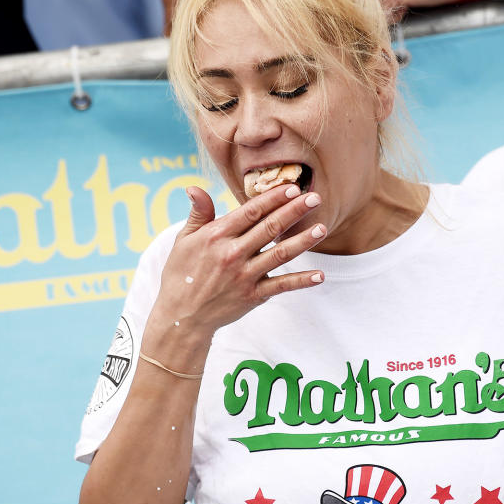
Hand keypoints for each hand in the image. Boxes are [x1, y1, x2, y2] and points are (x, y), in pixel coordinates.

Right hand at [152, 184, 325, 338]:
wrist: (180, 316)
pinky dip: (301, 281)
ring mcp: (244, 276)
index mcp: (217, 236)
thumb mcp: (184, 240)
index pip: (250, 211)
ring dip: (303, 241)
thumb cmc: (181, 273)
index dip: (272, 198)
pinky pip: (281, 286)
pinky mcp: (252, 295)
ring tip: (322, 228)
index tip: (292, 187)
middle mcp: (232, 253)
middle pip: (269, 228)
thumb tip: (195, 187)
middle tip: (315, 198)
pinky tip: (320, 276)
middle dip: (294, 211)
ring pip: (279, 254)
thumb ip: (198, 213)